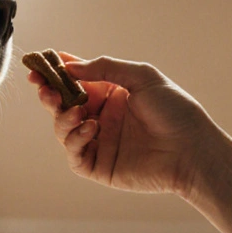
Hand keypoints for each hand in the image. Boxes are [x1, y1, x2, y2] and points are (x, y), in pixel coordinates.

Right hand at [29, 53, 231, 232]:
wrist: (193, 149)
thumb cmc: (175, 110)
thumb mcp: (142, 77)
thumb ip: (105, 68)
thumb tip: (70, 66)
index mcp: (111, 94)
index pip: (75, 81)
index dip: (55, 74)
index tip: (38, 66)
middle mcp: (102, 117)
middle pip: (63, 105)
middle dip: (50, 96)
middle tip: (44, 89)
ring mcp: (100, 142)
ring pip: (63, 130)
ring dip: (62, 119)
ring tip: (75, 112)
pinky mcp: (100, 166)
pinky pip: (75, 155)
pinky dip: (75, 140)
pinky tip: (90, 129)